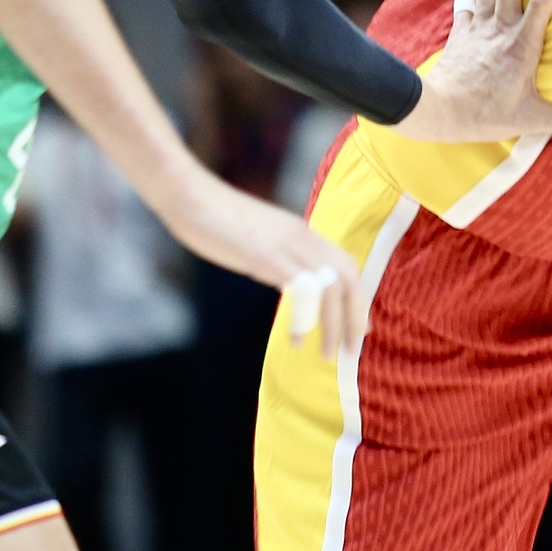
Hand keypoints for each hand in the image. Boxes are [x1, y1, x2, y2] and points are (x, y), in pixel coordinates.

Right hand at [157, 167, 362, 357]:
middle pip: (348, 277)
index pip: (345, 265)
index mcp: (302, 232)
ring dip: (334, 325)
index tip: (360, 328)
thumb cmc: (216, 218)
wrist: (191, 196)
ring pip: (330, 287)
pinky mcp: (268, 255)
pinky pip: (302, 290)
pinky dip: (305, 319)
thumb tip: (291, 284)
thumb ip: (279, 259)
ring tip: (328, 354)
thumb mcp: (260, 240)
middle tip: (352, 349)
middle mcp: (302, 237)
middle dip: (356, 316)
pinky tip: (297, 340)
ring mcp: (287, 245)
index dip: (356, 298)